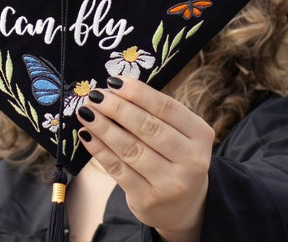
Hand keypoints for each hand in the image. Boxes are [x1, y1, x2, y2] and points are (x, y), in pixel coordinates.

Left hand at [76, 76, 214, 241]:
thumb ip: (154, 112)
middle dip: (117, 108)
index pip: (166, 107)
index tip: (114, 81)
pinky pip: (118, 169)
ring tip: (86, 111)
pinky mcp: (148, 199)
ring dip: (103, 127)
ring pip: (130, 148)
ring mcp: (170, 183)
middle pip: (148, 127)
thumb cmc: (175, 156)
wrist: (184, 206)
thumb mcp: (179, 132)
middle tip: (95, 95)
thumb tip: (115, 88)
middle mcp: (191, 160)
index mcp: (200, 134)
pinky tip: (87, 134)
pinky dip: (99, 149)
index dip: (138, 92)